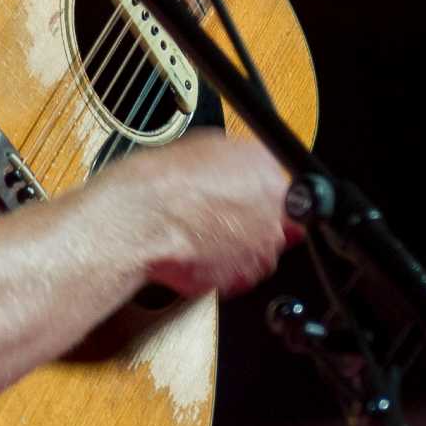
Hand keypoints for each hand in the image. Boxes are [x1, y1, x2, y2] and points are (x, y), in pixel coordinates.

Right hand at [107, 130, 303, 298]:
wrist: (138, 220)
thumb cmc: (162, 183)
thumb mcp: (206, 144)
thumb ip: (239, 162)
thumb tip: (241, 169)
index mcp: (269, 177)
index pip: (287, 191)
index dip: (262, 195)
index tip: (247, 197)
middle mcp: (272, 216)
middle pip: (276, 223)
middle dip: (253, 222)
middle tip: (219, 215)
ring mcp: (258, 251)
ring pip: (259, 252)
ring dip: (239, 247)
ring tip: (204, 234)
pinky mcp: (238, 280)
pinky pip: (237, 275)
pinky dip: (222, 268)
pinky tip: (197, 251)